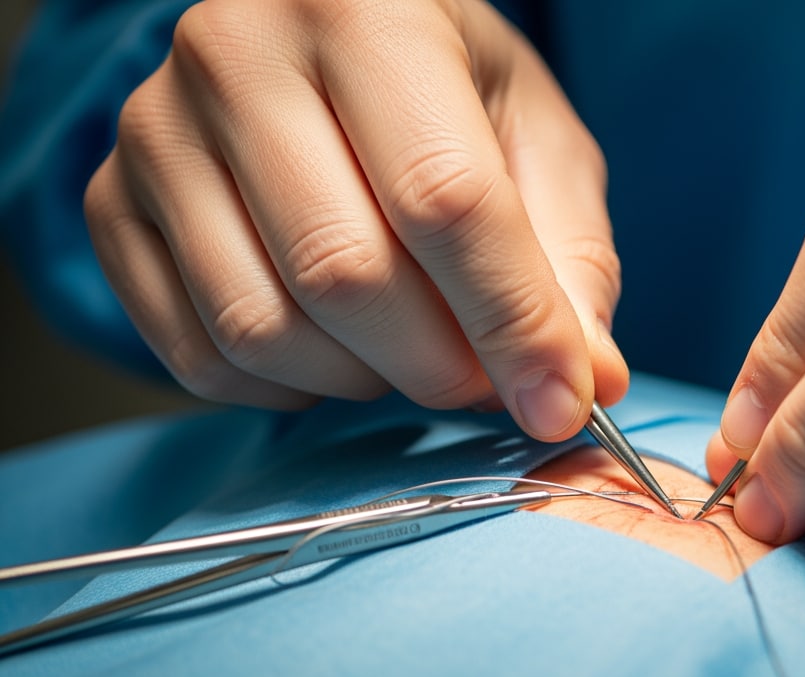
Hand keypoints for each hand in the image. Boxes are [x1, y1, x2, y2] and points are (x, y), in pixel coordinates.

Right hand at [84, 0, 626, 439]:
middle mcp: (238, 54)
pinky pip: (194, 353)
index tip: (562, 401)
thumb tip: (586, 380)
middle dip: (439, 364)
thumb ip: (569, 257)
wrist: (324, 32)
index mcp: (368, 11)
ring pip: (260, 324)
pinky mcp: (110, 200)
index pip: (443, 198)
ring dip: (363, 380)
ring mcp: (155, 129)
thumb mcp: (537, 136)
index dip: (512, 322)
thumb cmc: (447, 83)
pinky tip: (335, 352)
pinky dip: (285, 387)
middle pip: (343, 271)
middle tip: (486, 379)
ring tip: (412, 349)